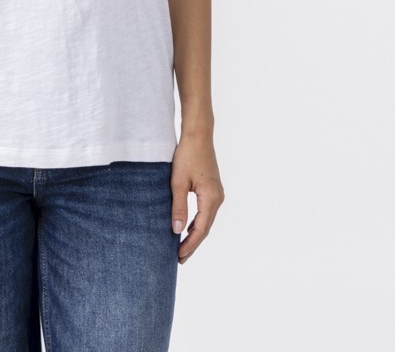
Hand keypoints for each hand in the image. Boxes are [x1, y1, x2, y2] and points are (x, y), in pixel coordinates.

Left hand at [170, 133, 224, 263]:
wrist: (198, 135)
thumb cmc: (187, 155)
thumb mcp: (178, 181)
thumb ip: (178, 207)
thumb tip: (177, 231)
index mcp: (211, 198)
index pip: (201, 229)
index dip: (190, 244)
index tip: (179, 256)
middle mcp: (218, 198)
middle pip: (206, 227)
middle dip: (193, 243)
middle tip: (180, 259)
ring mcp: (217, 193)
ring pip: (206, 220)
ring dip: (195, 234)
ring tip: (182, 248)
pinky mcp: (213, 189)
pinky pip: (206, 211)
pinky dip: (198, 222)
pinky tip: (188, 228)